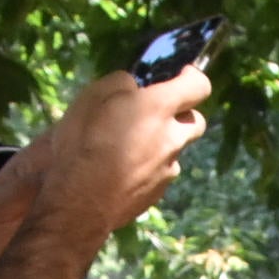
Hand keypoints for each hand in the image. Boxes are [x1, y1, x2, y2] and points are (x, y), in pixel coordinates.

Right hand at [35, 65, 212, 239]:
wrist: (80, 203)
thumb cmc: (82, 144)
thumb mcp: (91, 97)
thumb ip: (121, 84)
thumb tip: (134, 86)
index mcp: (157, 108)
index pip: (198, 86)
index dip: (192, 77)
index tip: (182, 75)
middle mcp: (171, 139)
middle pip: (195, 121)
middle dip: (181, 114)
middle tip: (154, 114)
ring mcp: (168, 169)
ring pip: (175, 149)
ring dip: (160, 144)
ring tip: (125, 147)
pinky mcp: (159, 192)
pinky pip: (161, 173)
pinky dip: (148, 168)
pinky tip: (121, 171)